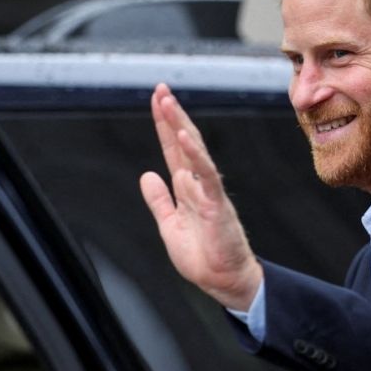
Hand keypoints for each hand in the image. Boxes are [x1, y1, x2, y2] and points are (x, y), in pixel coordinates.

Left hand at [139, 83, 262, 309]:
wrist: (224, 281)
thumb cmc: (203, 257)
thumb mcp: (170, 225)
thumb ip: (159, 200)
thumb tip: (146, 175)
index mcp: (187, 188)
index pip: (173, 150)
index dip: (164, 126)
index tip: (157, 100)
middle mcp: (198, 184)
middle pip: (184, 143)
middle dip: (172, 116)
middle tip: (161, 89)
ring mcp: (209, 192)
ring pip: (195, 151)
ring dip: (181, 126)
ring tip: (168, 103)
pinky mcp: (217, 204)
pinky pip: (207, 175)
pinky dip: (196, 155)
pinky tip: (184, 137)